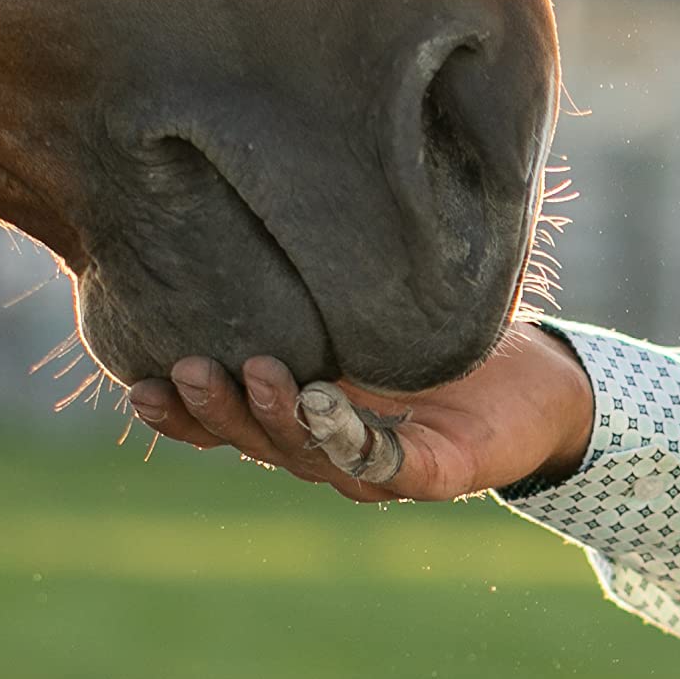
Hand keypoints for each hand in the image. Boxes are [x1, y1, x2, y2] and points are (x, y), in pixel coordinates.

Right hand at [123, 324, 593, 503]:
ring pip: (313, 454)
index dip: (182, 413)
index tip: (136, 384)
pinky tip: (325, 405)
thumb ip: (314, 285)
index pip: (230, 422)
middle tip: (188, 369)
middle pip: (259, 441)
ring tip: (254, 371)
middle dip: (218, 411)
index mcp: (305, 414)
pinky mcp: (439, 473)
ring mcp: (383, 466)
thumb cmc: (450, 338)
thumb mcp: (367, 306)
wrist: (543, 377)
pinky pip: (389, 460)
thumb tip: (246, 205)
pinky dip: (352, 437)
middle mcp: (333, 448)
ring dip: (276, 419)